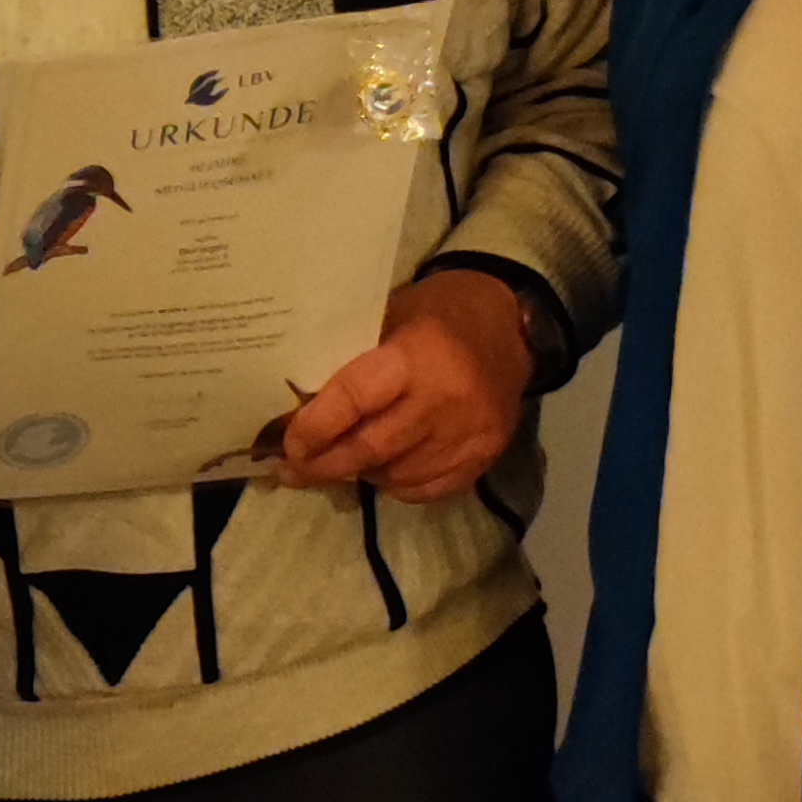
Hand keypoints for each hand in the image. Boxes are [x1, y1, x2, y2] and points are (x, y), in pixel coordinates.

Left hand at [275, 269, 536, 501]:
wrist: (513, 326)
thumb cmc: (439, 313)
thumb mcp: (391, 315)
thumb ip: (352, 359)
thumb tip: (301, 406)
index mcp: (416, 356)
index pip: (354, 401)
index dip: (316, 428)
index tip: (288, 445)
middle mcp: (445, 401)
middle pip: (372, 449)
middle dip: (325, 465)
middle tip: (292, 473)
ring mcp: (470, 434)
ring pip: (397, 475)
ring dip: (360, 474)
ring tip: (335, 465)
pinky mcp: (486, 456)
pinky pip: (428, 489)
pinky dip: (396, 485)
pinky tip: (380, 471)